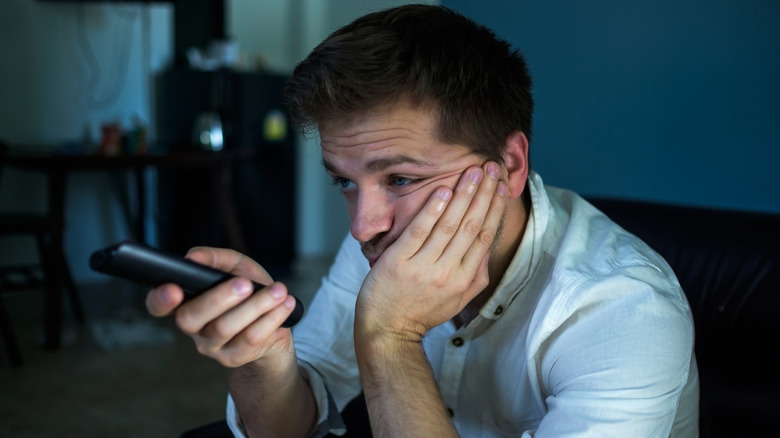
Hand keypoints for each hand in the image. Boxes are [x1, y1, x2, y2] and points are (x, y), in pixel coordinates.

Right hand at [145, 247, 297, 366]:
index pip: (158, 305)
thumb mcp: (236, 268)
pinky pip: (250, 338)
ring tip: (278, 290)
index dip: (159, 299)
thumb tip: (194, 256)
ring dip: (256, 306)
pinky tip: (285, 304)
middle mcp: (192, 327)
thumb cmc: (248, 292)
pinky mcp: (233, 357)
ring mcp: (211, 346)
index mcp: (186, 302)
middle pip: (191, 318)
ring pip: (226, 328)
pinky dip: (271, 318)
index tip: (174, 289)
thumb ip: (216, 259)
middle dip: (219, 298)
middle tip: (245, 284)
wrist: (273, 325)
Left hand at [355, 161, 508, 341]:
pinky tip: (443, 191)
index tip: (500, 186)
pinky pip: (420, 232)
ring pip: (450, 225)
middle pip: (472, 225)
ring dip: (463, 195)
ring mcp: (424, 267)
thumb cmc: (422, 311)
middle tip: (489, 167)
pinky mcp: (400, 263)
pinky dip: (433, 210)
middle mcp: (449, 273)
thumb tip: (487, 243)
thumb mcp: (458, 299)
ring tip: (471, 171)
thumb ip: (476, 273)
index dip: (494, 208)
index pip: (485, 236)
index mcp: (465, 279)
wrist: (388, 330)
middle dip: (483, 193)